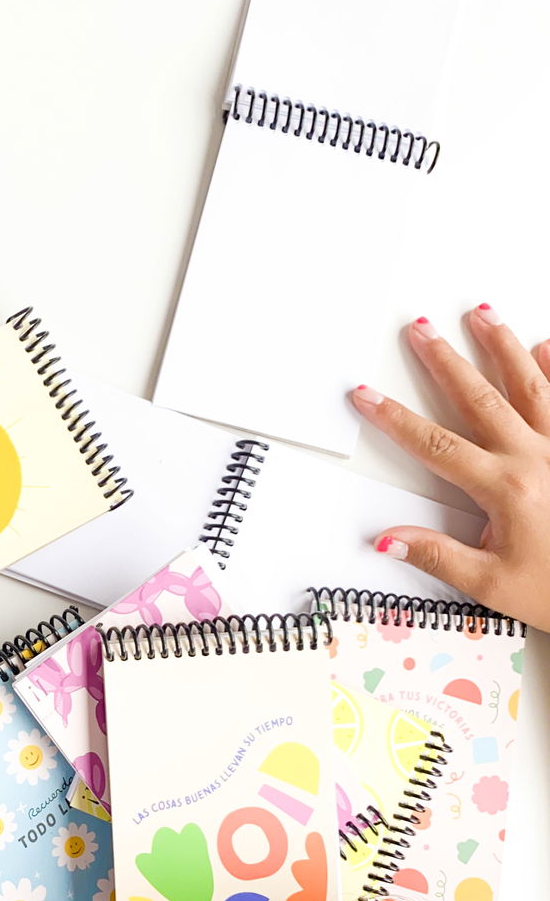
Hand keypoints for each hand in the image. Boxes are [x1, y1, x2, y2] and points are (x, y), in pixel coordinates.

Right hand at [351, 304, 549, 629]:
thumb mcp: (492, 584)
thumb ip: (438, 557)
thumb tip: (389, 539)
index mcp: (506, 489)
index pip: (435, 445)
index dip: (395, 419)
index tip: (368, 397)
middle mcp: (537, 458)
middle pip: (480, 398)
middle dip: (444, 360)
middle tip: (421, 330)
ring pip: (530, 384)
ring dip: (502, 347)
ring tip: (482, 316)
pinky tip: (547, 344)